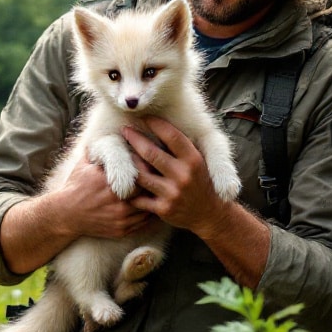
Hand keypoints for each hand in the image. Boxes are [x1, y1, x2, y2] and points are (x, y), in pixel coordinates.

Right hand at [44, 153, 156, 239]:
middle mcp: (116, 201)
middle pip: (146, 189)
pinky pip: (144, 222)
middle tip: (159, 174)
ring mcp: (120, 217)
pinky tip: (153, 204)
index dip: (146, 166)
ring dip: (154, 198)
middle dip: (153, 182)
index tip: (149, 161)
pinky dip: (150, 213)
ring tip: (160, 189)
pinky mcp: (121, 230)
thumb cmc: (75, 186)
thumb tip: (111, 132)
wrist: (65, 214)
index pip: (137, 172)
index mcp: (108, 181)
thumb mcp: (84, 164)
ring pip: (148, 207)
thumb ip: (99, 149)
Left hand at [122, 116, 230, 237]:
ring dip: (130, 162)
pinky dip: (130, 189)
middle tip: (125, 130)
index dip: (156, 124)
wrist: (209, 214)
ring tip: (122, 152)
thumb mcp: (199, 161)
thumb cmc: (201, 182)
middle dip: (135, 139)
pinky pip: (139, 197)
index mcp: (194, 160)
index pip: (172, 136)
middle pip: (151, 153)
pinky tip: (124, 179)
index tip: (145, 117)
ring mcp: (172, 193)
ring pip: (141, 175)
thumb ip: (183, 146)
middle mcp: (183, 175)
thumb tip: (161, 122)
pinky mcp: (163, 209)